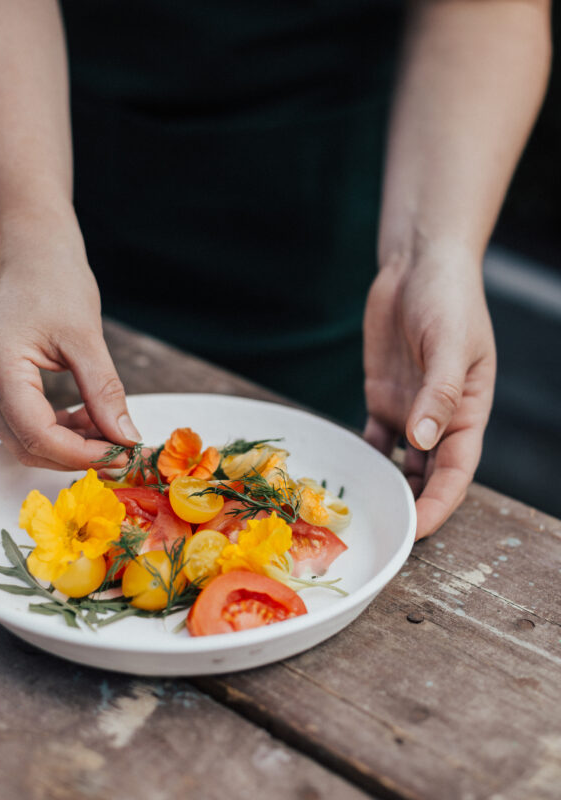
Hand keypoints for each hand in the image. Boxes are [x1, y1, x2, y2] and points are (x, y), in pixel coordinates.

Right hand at [0, 214, 139, 469]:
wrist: (32, 248)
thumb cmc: (54, 279)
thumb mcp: (87, 338)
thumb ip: (105, 392)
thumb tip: (126, 436)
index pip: (38, 437)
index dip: (82, 454)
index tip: (122, 454)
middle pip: (28, 447)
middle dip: (77, 456)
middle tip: (122, 452)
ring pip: (26, 439)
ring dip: (71, 444)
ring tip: (111, 433)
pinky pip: (27, 421)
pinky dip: (61, 428)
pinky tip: (92, 419)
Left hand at [362, 251, 495, 538]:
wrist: (418, 267)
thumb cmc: (448, 299)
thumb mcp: (451, 344)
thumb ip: (439, 394)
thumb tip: (423, 443)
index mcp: (468, 411)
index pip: (457, 470)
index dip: (440, 503)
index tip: (417, 529)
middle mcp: (440, 418)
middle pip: (429, 474)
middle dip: (413, 505)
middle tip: (385, 533)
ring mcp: (410, 408)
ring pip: (401, 461)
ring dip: (388, 485)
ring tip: (363, 511)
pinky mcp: (383, 396)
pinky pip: (374, 436)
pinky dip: (364, 455)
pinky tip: (348, 473)